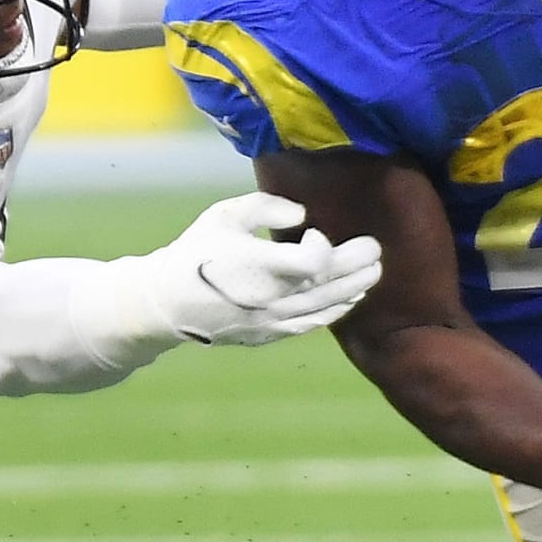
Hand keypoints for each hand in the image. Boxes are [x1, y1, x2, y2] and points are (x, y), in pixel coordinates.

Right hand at [139, 192, 381, 345]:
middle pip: (327, 284)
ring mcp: (270, 322)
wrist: (166, 303)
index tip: (315, 231)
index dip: (323, 246)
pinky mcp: (268, 335)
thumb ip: (266, 206)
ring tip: (374, 271)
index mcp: (258, 267)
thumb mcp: (224, 215)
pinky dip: (334, 312)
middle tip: (375, 248)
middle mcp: (269, 299)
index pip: (311, 262)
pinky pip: (310, 325)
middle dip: (355, 265)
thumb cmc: (196, 251)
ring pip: (323, 308)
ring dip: (353, 288)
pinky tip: (351, 299)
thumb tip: (302, 215)